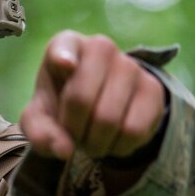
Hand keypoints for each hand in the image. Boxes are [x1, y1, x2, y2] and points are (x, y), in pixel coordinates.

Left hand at [20, 31, 166, 160]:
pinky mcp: (153, 89)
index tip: (64, 65)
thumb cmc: (60, 107)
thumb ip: (40, 133)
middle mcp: (100, 47)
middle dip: (72, 131)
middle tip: (73, 136)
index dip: (63, 56)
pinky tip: (113, 140)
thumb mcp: (40, 120)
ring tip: (92, 139)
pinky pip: (134, 130)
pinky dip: (118, 147)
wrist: (98, 109)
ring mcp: (131, 65)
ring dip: (95, 143)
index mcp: (66, 45)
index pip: (64, 46)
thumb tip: (65, 150)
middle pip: (80, 99)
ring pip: (108, 119)